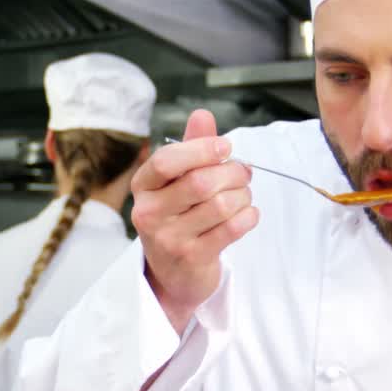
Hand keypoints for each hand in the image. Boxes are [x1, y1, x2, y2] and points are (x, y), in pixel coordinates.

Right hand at [130, 109, 258, 332]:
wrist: (173, 275)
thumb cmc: (178, 218)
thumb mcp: (177, 182)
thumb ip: (191, 148)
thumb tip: (202, 114)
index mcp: (143, 187)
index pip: (166, 161)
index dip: (201, 149)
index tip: (225, 147)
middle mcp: (149, 213)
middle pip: (200, 182)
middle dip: (232, 173)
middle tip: (244, 173)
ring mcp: (169, 238)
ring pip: (220, 205)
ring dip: (243, 195)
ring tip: (243, 196)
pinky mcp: (192, 258)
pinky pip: (231, 228)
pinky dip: (248, 216)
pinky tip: (248, 214)